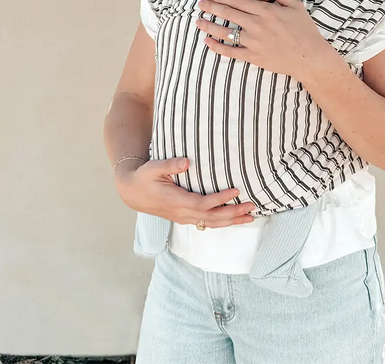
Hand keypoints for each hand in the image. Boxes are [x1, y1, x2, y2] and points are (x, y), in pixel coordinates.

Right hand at [114, 157, 255, 227]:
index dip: (219, 200)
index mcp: (175, 201)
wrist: (132, 192)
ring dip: (231, 220)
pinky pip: (206, 223)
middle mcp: (181, 213)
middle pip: (211, 218)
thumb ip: (170, 165)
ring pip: (211, 223)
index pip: (202, 204)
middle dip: (233, 213)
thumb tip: (186, 162)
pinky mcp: (185, 217)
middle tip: (252, 206)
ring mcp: (183, 217)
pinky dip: (223, 222)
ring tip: (250, 216)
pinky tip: (235, 219)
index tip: (235, 191)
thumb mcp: (153, 167)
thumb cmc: (144, 177)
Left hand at [196, 0, 331, 80]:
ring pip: (225, 32)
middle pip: (228, 14)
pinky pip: (230, 51)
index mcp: (266, 11)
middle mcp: (257, 25)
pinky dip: (217, 47)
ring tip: (198, 21)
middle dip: (211, 8)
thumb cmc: (304, 30)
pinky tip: (207, 42)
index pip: (237, 1)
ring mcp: (254, 42)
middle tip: (200, 5)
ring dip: (209, 26)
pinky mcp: (253, 57)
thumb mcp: (294, 5)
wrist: (310, 57)